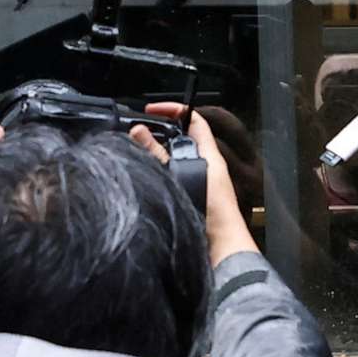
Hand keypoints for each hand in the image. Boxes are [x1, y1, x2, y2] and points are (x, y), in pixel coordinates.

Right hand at [132, 104, 253, 267]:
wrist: (220, 246)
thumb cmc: (212, 212)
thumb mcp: (182, 175)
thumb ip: (158, 154)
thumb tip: (139, 131)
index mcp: (209, 154)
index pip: (194, 120)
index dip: (175, 110)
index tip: (152, 110)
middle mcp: (206, 165)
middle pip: (182, 139)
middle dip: (161, 133)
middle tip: (139, 132)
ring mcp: (200, 181)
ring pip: (176, 159)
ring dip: (158, 154)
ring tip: (137, 153)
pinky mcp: (192, 197)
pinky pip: (173, 177)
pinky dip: (160, 173)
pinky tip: (147, 177)